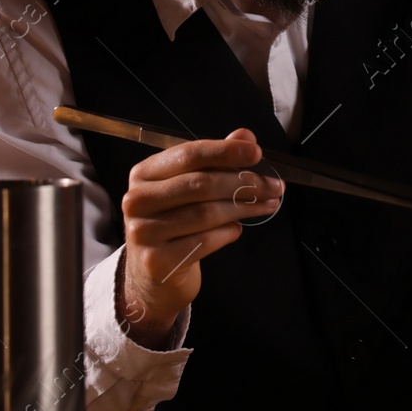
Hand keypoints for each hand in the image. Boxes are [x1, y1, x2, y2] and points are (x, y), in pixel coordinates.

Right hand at [117, 128, 282, 348]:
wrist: (153, 274)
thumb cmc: (175, 223)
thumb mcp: (190, 187)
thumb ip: (216, 161)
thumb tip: (245, 136)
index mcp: (144, 173)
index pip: (189, 154)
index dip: (225, 151)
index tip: (257, 152)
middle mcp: (137, 200)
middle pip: (201, 184)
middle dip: (244, 183)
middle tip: (274, 186)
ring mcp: (143, 231)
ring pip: (206, 213)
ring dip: (244, 208)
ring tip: (267, 205)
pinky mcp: (156, 260)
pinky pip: (204, 241)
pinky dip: (227, 233)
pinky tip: (236, 230)